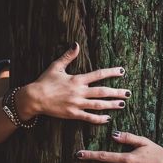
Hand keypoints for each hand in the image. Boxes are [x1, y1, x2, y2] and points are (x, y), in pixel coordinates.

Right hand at [16, 42, 130, 123]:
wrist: (35, 98)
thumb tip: (76, 44)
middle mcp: (79, 92)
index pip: (98, 75)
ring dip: (111, 105)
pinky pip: (88, 117)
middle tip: (128, 93)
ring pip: (98, 105)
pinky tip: (107, 119)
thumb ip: (68, 56)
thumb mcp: (56, 66)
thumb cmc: (44, 81)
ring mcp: (77, 104)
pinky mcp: (73, 114)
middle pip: (102, 92)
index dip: (111, 72)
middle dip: (116, 92)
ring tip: (122, 104)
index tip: (122, 71)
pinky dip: (99, 119)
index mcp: (77, 80)